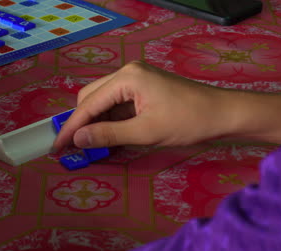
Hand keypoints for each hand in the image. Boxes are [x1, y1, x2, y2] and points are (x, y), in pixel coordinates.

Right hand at [52, 61, 280, 149]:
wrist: (223, 115)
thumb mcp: (146, 132)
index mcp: (127, 78)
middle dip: (81, 123)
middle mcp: (128, 72)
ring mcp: (136, 79)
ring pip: (103, 101)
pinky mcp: (143, 88)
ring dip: (96, 123)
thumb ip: (108, 135)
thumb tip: (77, 139)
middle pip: (92, 97)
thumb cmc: (188, 122)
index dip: (71, 127)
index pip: (89, 104)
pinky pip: (118, 104)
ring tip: (89, 146)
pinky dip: (111, 121)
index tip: (57, 147)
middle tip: (73, 148)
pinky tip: (108, 136)